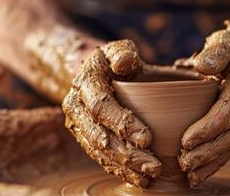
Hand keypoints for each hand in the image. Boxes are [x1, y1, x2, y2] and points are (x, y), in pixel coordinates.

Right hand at [62, 40, 160, 187]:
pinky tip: (140, 179)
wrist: (92, 73)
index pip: (101, 106)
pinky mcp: (85, 139)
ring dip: (124, 166)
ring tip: (150, 175)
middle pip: (99, 135)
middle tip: (154, 165)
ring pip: (99, 152)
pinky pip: (100, 159)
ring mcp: (78, 125)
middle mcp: (75, 106)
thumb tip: (125, 61)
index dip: (122, 123)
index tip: (148, 138)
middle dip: (127, 153)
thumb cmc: (114, 61)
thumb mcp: (117, 49)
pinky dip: (120, 171)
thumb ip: (123, 52)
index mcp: (85, 82)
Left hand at [179, 21, 229, 186]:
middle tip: (183, 161)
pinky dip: (214, 164)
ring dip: (210, 161)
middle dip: (207, 151)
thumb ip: (216, 50)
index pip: (229, 109)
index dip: (209, 127)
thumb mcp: (227, 40)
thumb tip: (202, 66)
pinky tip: (197, 176)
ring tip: (188, 173)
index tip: (186, 140)